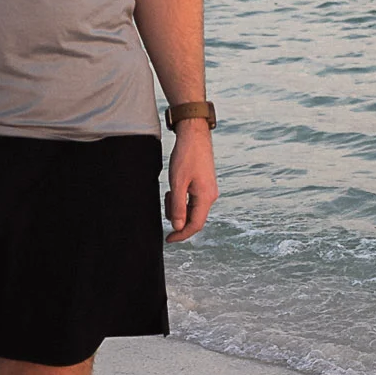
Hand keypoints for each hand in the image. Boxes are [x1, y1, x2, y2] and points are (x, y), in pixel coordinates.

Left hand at [166, 124, 217, 242]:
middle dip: (177, 216)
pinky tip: (174, 187)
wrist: (194, 134)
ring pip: (191, 208)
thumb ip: (178, 206)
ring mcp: (208, 190)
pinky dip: (181, 198)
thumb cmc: (186, 156)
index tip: (168, 239)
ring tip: (169, 191)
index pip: (195, 225)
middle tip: (165, 201)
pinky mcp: (204, 184)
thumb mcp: (177, 183)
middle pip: (193, 218)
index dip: (181, 235)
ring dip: (178, 206)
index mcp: (206, 197)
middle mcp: (210, 196)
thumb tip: (178, 227)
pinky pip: (192, 199)